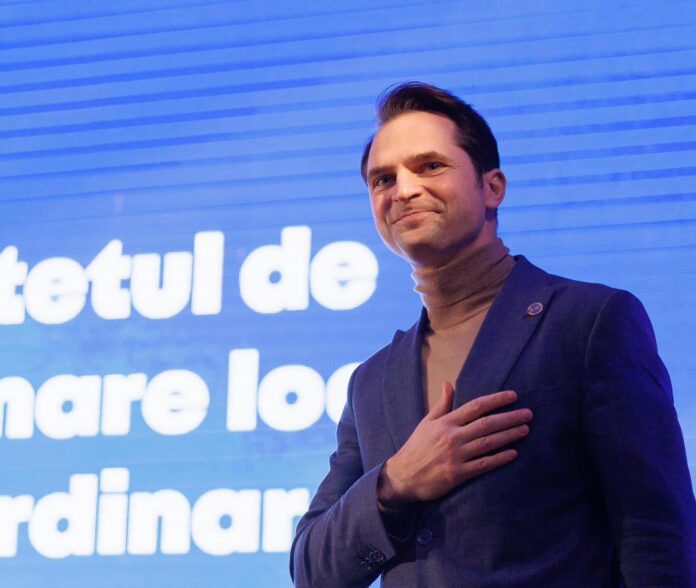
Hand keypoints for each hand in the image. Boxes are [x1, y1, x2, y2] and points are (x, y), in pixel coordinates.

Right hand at [378, 382, 531, 504]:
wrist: (403, 476)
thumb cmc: (416, 447)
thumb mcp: (426, 422)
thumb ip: (442, 404)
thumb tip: (449, 383)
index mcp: (445, 422)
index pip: (475, 406)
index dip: (496, 400)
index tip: (513, 396)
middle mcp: (452, 437)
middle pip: (487, 424)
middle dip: (510, 418)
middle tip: (529, 414)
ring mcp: (456, 456)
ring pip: (488, 442)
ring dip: (509, 435)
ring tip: (525, 429)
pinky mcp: (458, 474)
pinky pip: (484, 464)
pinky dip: (499, 458)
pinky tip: (513, 453)